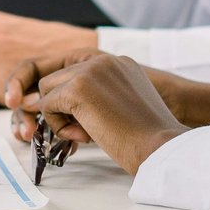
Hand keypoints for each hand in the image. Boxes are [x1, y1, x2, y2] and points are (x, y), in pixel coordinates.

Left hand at [6, 51, 188, 173]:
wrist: (161, 148)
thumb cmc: (147, 139)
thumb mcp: (122, 108)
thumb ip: (96, 99)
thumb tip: (58, 105)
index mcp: (118, 64)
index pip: (77, 74)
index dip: (72, 100)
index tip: (81, 121)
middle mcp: (103, 60)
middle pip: (58, 79)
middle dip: (62, 108)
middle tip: (83, 132)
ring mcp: (90, 71)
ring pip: (48, 90)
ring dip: (59, 117)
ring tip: (84, 134)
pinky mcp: (78, 88)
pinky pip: (47, 106)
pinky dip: (58, 126)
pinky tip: (82, 136)